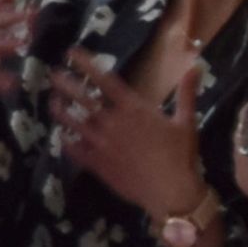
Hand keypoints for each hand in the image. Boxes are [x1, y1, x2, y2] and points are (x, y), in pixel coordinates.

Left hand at [49, 51, 204, 227]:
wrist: (171, 192)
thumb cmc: (180, 156)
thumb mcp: (186, 121)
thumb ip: (186, 93)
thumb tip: (195, 66)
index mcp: (134, 109)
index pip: (105, 80)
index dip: (86, 65)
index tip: (71, 53)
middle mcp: (113, 123)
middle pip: (84, 99)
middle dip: (66, 84)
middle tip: (52, 73)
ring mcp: (102, 144)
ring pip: (75, 123)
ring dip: (61, 111)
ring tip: (51, 101)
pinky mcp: (98, 165)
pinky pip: (76, 151)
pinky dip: (67, 142)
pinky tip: (60, 136)